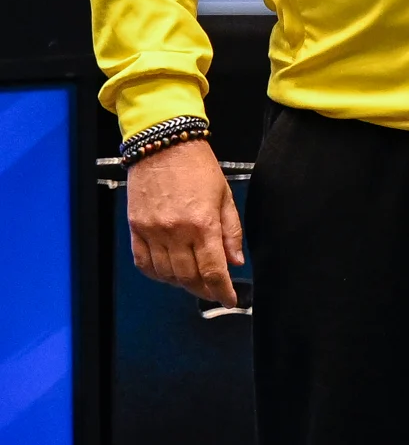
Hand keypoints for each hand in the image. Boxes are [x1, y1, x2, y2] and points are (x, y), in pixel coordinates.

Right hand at [128, 140, 242, 307]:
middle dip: (204, 290)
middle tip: (214, 292)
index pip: (214, 270)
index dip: (223, 291)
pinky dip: (156, 274)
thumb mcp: (225, 197)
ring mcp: (152, 231)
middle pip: (188, 277)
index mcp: (203, 224)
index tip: (229, 299)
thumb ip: (231, 232)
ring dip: (181, 284)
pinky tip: (168, 273)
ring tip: (193, 282)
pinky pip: (142, 262)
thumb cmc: (198, 167)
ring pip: (165, 273)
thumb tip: (236, 262)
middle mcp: (176, 231)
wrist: (163, 145)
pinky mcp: (135, 227)